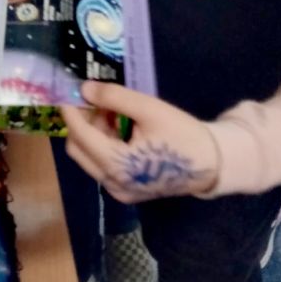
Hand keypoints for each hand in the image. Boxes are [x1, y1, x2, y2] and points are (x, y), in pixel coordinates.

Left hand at [60, 83, 219, 202]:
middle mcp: (112, 183)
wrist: (213, 165)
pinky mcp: (128, 192)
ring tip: (113, 111)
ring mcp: (119, 191)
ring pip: (89, 158)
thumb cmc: (183, 134)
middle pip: (78, 149)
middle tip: (95, 101)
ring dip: (93, 133)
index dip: (70, 111)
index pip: (79, 134)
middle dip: (81, 123)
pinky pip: (103, 167)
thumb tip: (84, 89)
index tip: (67, 91)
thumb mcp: (149, 109)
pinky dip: (104, 146)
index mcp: (116, 164)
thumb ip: (114, 98)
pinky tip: (121, 129)